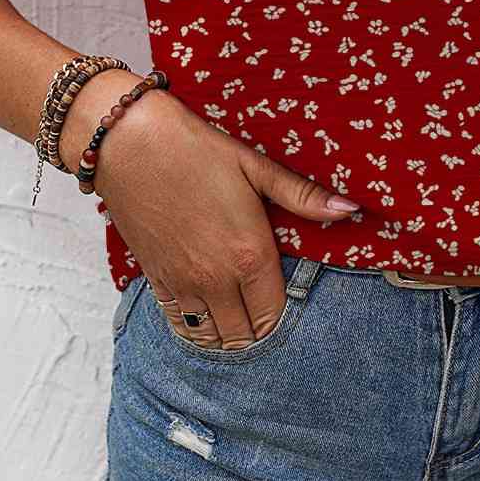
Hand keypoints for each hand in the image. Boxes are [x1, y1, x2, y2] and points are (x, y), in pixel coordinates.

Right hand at [84, 86, 361, 349]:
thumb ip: (303, 196)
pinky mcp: (156, 280)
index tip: (287, 301)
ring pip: (212, 338)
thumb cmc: (194, 149)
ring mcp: (183, 284)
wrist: (128, 142)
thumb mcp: (255, 167)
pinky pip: (180, 326)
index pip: (275, 315)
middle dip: (259, 330)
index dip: (284, 314)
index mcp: (249, 255)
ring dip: (228, 335)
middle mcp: (216, 280)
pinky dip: (196, 329)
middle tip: (265, 311)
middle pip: (245, 336)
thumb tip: (352, 209)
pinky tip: (206, 316)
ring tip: (239, 317)